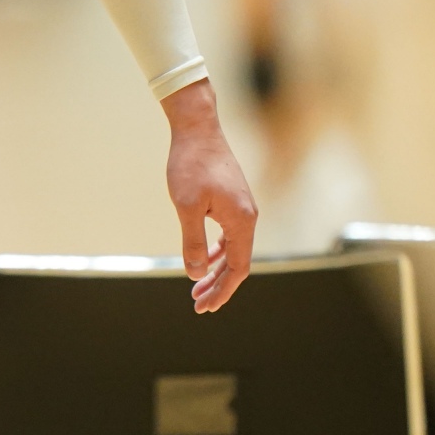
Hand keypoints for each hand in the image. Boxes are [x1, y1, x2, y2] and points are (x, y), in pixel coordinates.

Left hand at [162, 80, 256, 312]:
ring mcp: (242, 207)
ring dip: (216, 269)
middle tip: (198, 304)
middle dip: (218, 285)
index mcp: (242, 221)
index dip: (223, 290)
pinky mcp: (233, 199)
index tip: (206, 306)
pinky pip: (229, 234)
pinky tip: (202, 257)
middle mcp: (248, 216)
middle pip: (237, 262)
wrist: (197, 127)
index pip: (238, 268)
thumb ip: (192, 242)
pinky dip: (216, 250)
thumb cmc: (190, 164)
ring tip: (197, 285)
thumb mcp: (186, 207)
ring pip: (233, 249)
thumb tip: (195, 273)